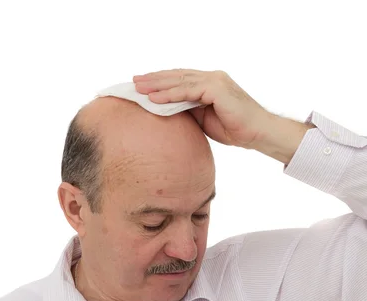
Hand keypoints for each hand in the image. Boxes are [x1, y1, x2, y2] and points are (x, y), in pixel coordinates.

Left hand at [133, 68, 270, 147]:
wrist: (257, 133)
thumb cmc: (235, 128)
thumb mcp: (206, 120)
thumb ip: (190, 111)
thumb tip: (170, 112)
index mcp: (210, 83)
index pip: (180, 79)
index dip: (161, 81)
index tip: (143, 85)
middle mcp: (211, 78)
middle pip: (177, 76)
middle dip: (154, 79)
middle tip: (134, 82)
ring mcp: (214, 81)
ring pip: (180, 81)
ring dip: (157, 85)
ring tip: (139, 88)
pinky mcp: (216, 89)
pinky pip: (188, 91)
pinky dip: (170, 95)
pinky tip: (154, 98)